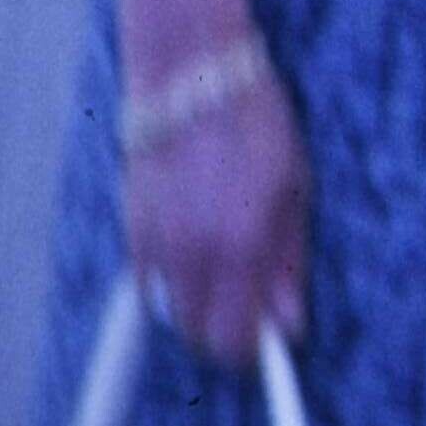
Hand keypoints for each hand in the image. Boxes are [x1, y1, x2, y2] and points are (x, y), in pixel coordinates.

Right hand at [130, 58, 310, 370]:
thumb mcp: (294, 189)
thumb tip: (289, 324)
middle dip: (223, 331)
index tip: (265, 344)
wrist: (188, 73)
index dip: (251, 352)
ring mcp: (155, 239)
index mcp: (240, 244)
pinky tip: (192, 244)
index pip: (233, 340)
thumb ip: (288, 263)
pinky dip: (169, 279)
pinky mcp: (131, 224)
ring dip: (194, 305)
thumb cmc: (254, 124)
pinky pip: (147, 279)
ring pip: (168, 311)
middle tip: (246, 304)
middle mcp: (192, 250)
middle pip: (197, 335)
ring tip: (220, 266)